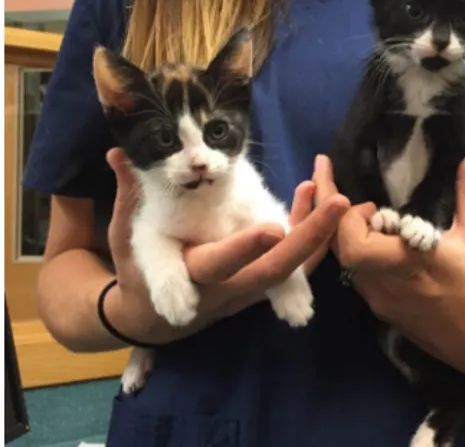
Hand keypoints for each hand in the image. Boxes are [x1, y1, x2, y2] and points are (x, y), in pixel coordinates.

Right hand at [105, 148, 348, 342]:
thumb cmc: (138, 272)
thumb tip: (118, 154)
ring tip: (337, 196)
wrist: (154, 318)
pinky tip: (315, 199)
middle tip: (338, 202)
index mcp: (193, 273)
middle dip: (309, 237)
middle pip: (276, 270)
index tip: (272, 229)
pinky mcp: (262, 286)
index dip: (245, 248)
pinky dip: (309, 235)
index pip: (221, 264)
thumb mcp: (128, 237)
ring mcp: (250, 291)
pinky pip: (295, 266)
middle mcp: (229, 288)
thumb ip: (129, 196)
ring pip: (294, 270)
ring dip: (319, 235)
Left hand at [312, 147, 464, 380]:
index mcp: (406, 264)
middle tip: (334, 186)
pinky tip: (368, 237)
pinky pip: (357, 278)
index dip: (350, 218)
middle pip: (337, 252)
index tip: (371, 203)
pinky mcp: (383, 313)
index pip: (353, 245)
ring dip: (342, 234)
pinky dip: (355, 253)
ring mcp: (380, 302)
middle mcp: (384, 285)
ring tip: (347, 207)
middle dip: (331, 217)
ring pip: (342, 265)